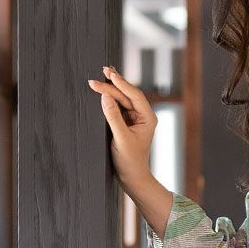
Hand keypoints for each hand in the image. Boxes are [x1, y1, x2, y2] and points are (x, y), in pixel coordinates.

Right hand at [86, 64, 156, 182]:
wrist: (132, 176)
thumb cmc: (130, 160)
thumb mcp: (121, 138)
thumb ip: (113, 116)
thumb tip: (105, 96)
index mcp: (148, 118)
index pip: (135, 96)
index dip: (121, 83)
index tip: (109, 74)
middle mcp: (143, 116)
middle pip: (127, 95)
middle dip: (113, 83)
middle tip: (100, 71)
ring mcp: (134, 118)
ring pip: (122, 98)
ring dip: (110, 88)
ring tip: (100, 75)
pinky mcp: (125, 122)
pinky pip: (117, 106)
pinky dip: (109, 97)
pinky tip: (102, 89)